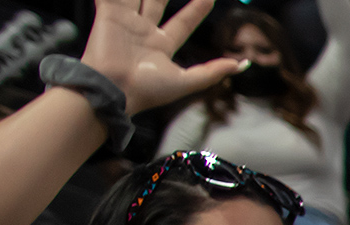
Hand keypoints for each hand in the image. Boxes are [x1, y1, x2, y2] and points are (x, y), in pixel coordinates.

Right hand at [79, 0, 240, 116]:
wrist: (113, 91)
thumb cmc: (148, 91)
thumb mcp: (186, 82)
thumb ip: (212, 72)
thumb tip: (242, 64)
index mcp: (161, 46)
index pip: (184, 22)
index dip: (197, 9)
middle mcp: (144, 32)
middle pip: (158, 2)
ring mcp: (126, 23)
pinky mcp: (108, 15)